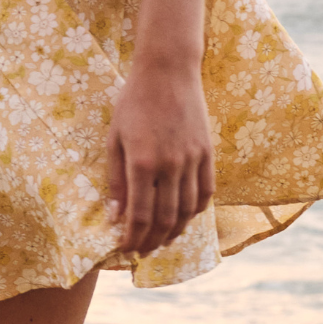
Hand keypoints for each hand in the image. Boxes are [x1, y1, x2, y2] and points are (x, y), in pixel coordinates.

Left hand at [106, 0, 214, 257]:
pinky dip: (195, 212)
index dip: (132, 237)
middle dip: (151, 241)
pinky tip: (184, 219)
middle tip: (141, 252)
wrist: (168, 71)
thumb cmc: (133, 102)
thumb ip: (115, 180)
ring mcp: (192, 160)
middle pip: (164, 219)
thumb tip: (115, 217)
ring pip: (187, 210)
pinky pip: (205, 192)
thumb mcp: (114, 139)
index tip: (124, 247)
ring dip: (174, 232)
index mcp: (142, 162)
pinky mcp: (207, 153)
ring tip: (160, 242)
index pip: (139, 215)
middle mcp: (170, 165)